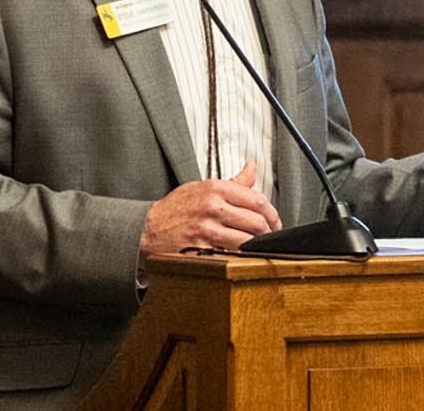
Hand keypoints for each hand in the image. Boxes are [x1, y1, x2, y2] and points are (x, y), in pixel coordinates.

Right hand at [139, 160, 281, 255]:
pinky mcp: (201, 249)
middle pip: (255, 221)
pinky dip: (240, 256)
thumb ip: (233, 181)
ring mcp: (206, 230)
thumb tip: (252, 167)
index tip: (274, 221)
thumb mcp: (203, 187)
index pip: (256, 200)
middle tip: (269, 235)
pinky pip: (230, 254)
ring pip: (246, 240)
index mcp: (215, 189)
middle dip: (268, 231)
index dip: (272, 213)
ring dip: (256, 245)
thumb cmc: (177, 208)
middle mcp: (212, 208)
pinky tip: (241, 254)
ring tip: (258, 245)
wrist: (148, 228)